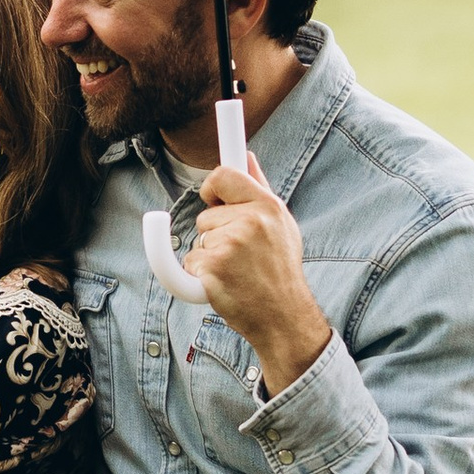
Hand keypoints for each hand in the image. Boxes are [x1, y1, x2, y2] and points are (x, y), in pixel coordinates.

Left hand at [191, 164, 332, 398]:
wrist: (283, 317)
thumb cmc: (279, 270)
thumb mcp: (281, 225)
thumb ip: (261, 189)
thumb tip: (247, 156)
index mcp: (268, 207)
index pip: (225, 175)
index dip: (213, 186)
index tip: (209, 193)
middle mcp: (251, 221)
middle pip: (206, 214)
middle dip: (215, 233)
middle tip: (240, 254)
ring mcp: (231, 244)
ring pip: (199, 240)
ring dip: (209, 256)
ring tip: (237, 271)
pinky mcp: (213, 267)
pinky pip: (190, 262)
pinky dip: (200, 276)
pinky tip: (225, 284)